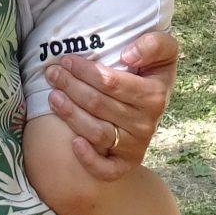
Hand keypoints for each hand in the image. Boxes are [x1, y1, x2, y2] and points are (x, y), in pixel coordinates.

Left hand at [41, 28, 178, 178]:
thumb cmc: (149, 72)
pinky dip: (89, 159)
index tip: (66, 59)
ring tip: (52, 97)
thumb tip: (128, 56)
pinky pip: (107, 169)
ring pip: (97, 132)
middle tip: (52, 74)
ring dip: (70, 114)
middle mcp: (146, 124)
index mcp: (154, 96)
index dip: (85, 71)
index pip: (111, 82)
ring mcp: (135, 146)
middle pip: (98, 105)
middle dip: (71, 86)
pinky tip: (73, 143)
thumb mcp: (162, 51)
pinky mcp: (125, 164)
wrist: (154, 103)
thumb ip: (153, 44)